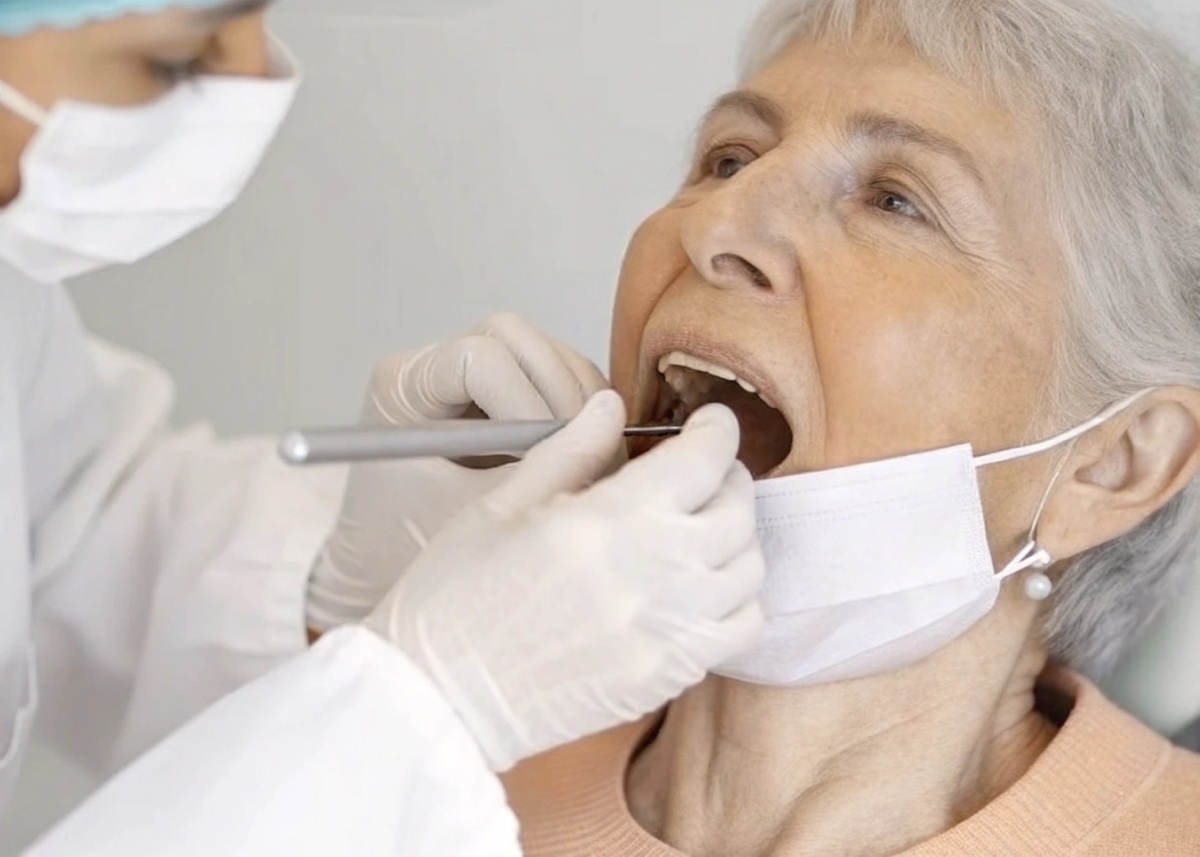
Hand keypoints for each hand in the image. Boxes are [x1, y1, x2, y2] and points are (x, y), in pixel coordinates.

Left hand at [306, 313, 608, 630]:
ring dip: (579, 403)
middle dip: (562, 394)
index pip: (480, 358)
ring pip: (545, 354)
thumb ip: (542, 468)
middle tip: (583, 453)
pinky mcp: (504, 394)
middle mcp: (434, 367)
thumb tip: (608, 423)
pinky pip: (558, 379)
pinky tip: (582, 459)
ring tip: (586, 463)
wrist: (387, 580)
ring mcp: (471, 377)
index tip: (545, 456)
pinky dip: (581, 414)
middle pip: (516, 339)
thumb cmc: (409, 553)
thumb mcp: (478, 515)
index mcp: (403, 386)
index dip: (526, 400)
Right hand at [364, 391, 764, 770]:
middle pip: (737, 509)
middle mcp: (651, 576)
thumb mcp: (500, 506)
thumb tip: (610, 406)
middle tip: (705, 469)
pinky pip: (741, 627)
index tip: (711, 423)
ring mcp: (667, 632)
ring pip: (749, 568)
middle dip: (729, 477)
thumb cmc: (453, 601)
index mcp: (606, 522)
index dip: (717, 430)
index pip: (703, 459)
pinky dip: (738, 596)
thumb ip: (570, 450)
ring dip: (737, 535)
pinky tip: (703, 584)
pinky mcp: (668, 675)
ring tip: (703, 524)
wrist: (439, 696)